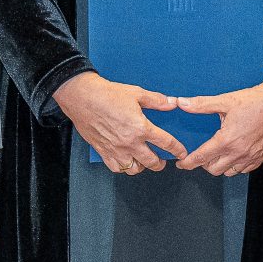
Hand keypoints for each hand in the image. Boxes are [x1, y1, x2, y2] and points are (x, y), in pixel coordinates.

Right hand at [53, 71, 186, 173]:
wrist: (81, 97)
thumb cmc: (106, 94)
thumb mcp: (135, 93)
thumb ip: (156, 100)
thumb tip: (172, 103)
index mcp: (140, 128)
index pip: (166, 143)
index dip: (177, 149)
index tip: (181, 153)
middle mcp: (130, 142)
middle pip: (152, 162)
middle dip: (161, 163)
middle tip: (162, 160)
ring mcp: (116, 149)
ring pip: (135, 169)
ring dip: (142, 166)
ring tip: (144, 161)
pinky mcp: (103, 152)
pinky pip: (117, 168)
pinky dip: (124, 167)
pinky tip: (126, 160)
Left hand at [175, 78, 262, 175]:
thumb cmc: (255, 101)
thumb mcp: (225, 100)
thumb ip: (201, 104)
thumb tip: (181, 103)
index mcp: (227, 140)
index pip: (202, 157)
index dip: (189, 163)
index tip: (181, 164)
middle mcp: (239, 153)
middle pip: (214, 170)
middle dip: (203, 164)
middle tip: (200, 154)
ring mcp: (252, 157)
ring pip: (229, 172)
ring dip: (220, 166)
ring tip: (216, 154)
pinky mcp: (262, 157)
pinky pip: (244, 170)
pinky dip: (235, 166)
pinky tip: (233, 155)